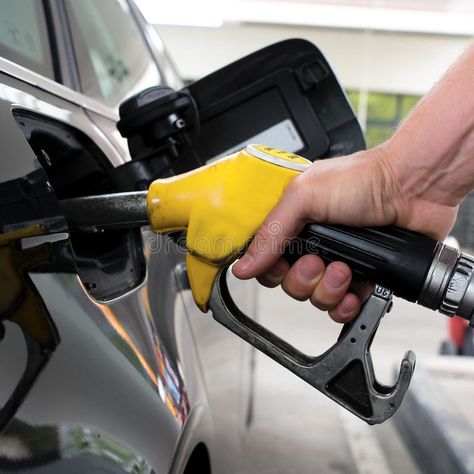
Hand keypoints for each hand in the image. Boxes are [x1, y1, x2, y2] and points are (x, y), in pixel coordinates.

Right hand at [232, 143, 456, 321]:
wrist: (414, 186)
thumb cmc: (362, 179)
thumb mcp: (304, 196)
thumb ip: (271, 232)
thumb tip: (243, 265)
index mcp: (293, 223)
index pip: (266, 260)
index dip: (270, 270)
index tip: (281, 266)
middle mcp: (312, 243)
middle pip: (290, 284)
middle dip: (304, 280)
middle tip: (317, 262)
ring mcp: (337, 260)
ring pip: (316, 298)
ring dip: (328, 290)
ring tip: (344, 270)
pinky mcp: (361, 275)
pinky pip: (342, 306)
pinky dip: (347, 305)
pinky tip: (353, 290)